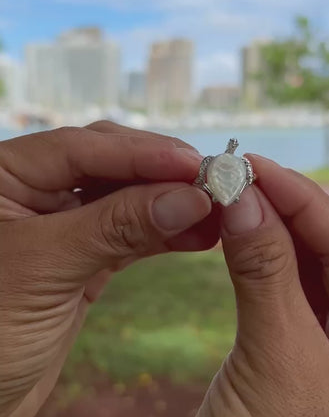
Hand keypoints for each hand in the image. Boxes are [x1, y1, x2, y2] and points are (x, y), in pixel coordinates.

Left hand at [0, 122, 217, 416]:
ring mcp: (58, 230)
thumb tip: (189, 197)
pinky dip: (163, 237)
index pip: (81, 148)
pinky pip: (128, 240)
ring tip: (219, 213)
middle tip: (216, 185)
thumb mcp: (46, 268)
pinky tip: (199, 236)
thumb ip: (116, 227)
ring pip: (124, 202)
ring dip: (170, 206)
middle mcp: (31, 193)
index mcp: (4, 176)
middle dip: (162, 175)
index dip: (141, 153)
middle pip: (108, 166)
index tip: (194, 164)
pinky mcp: (80, 264)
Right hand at [162, 157, 328, 416]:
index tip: (258, 167)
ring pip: (301, 273)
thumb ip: (265, 276)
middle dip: (286, 212)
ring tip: (228, 196)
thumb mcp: (275, 364)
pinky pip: (275, 296)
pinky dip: (252, 265)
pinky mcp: (285, 361)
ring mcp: (325, 354)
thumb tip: (246, 200)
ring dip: (266, 234)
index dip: (306, 203)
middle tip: (236, 174)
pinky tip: (231, 239)